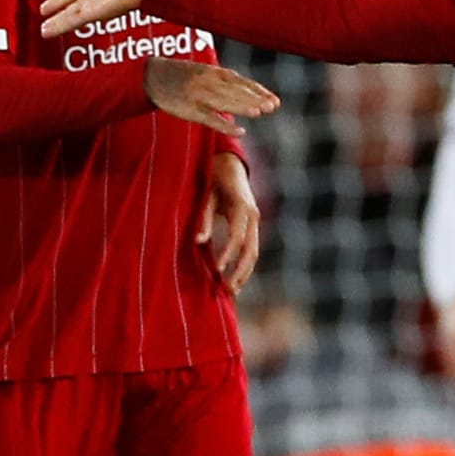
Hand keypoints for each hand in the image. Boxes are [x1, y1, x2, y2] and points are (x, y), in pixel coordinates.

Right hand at [144, 56, 278, 134]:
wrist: (153, 77)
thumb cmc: (182, 75)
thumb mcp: (205, 71)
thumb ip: (225, 80)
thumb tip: (249, 90)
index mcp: (214, 72)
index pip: (241, 82)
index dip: (259, 91)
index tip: (275, 100)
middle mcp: (209, 82)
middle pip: (236, 92)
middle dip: (256, 99)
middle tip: (274, 106)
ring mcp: (199, 96)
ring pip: (225, 103)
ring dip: (243, 107)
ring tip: (260, 113)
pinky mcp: (190, 110)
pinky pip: (211, 119)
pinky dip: (226, 126)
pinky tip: (241, 131)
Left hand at [197, 151, 261, 291]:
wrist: (229, 164)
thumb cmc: (214, 178)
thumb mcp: (207, 196)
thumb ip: (204, 219)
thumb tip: (198, 242)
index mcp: (243, 208)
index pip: (237, 237)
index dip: (228, 255)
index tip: (217, 270)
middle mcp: (253, 216)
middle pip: (251, 250)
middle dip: (240, 271)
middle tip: (227, 289)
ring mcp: (255, 222)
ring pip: (254, 252)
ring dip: (245, 272)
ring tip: (233, 291)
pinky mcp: (252, 226)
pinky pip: (252, 249)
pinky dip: (245, 265)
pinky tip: (236, 279)